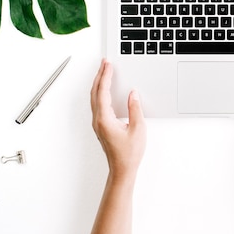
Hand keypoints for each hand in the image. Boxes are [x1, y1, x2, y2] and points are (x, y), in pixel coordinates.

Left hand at [90, 59, 145, 181]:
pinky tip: (106, 90)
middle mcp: (98, 120)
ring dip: (99, 83)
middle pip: (95, 92)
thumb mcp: (138, 129)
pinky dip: (101, 92)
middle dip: (100, 76)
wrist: (122, 170)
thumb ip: (135, 109)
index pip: (103, 92)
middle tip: (105, 63)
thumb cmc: (129, 154)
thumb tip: (133, 94)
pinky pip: (98, 104)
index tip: (108, 65)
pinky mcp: (101, 125)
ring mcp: (98, 123)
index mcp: (105, 119)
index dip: (105, 76)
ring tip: (104, 72)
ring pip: (95, 98)